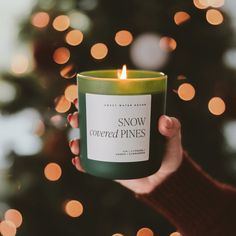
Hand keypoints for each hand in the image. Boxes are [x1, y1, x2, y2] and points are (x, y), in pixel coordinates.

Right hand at [68, 103, 182, 194]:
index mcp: (125, 122)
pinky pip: (91, 165)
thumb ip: (172, 129)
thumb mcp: (172, 140)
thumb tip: (164, 120)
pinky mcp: (108, 168)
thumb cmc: (167, 155)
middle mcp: (114, 134)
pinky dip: (82, 163)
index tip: (81, 97)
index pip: (106, 108)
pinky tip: (78, 162)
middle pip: (92, 124)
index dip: (91, 101)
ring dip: (77, 142)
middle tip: (76, 118)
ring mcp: (110, 151)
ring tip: (76, 143)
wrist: (164, 181)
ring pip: (88, 143)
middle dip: (79, 119)